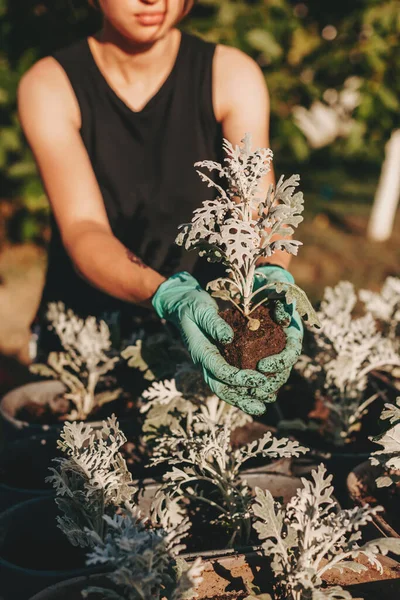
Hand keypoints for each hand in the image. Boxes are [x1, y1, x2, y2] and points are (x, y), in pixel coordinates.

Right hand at [152, 271, 278, 414]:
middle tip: (261, 407)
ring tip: (265, 404)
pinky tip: (261, 391)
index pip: (219, 371)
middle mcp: (205, 361)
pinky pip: (230, 378)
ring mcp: (211, 362)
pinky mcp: (219, 359)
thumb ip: (213, 323)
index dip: (239, 378)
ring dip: (244, 399)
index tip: (259, 380)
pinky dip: (244, 388)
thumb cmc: (192, 305)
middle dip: (241, 399)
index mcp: (200, 351)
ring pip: (226, 388)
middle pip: (221, 388)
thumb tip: (229, 338)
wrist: (183, 304)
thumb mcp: (201, 309)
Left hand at [252, 265, 303, 400]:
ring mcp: (273, 352)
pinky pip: (259, 374)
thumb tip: (283, 320)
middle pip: (283, 370)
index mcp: (292, 332)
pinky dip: (253, 384)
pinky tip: (242, 393)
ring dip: (263, 389)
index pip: (292, 352)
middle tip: (254, 389)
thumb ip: (283, 303)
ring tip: (249, 396)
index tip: (262, 366)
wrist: (261, 287)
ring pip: (273, 376)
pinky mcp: (260, 355)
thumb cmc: (271, 287)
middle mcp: (284, 345)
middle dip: (271, 382)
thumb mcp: (277, 290)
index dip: (280, 362)